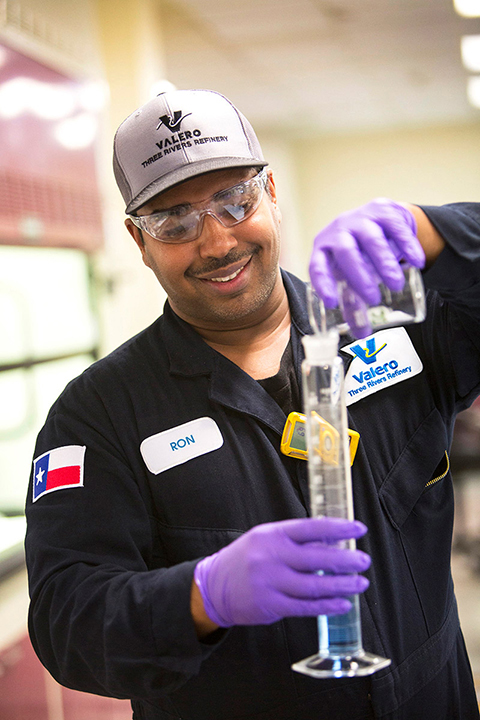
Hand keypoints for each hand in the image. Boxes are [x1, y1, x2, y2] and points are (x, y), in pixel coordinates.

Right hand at [193, 517, 369, 626]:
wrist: (213, 586)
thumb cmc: (246, 559)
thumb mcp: (266, 538)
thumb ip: (295, 539)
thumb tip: (332, 541)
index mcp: (273, 534)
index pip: (311, 527)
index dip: (338, 528)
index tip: (358, 529)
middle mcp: (271, 556)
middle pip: (316, 558)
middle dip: (345, 560)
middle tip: (363, 560)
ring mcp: (270, 582)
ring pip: (313, 585)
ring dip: (341, 585)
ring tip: (360, 583)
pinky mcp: (270, 605)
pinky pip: (304, 607)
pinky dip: (326, 606)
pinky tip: (343, 604)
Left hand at [309, 198, 424, 308]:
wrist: (380, 221)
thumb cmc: (361, 255)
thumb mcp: (352, 275)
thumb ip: (354, 303)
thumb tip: (361, 335)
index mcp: (324, 249)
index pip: (317, 267)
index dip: (323, 285)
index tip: (333, 304)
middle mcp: (339, 230)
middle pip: (346, 252)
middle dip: (359, 277)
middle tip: (373, 299)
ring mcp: (361, 217)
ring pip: (372, 240)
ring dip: (384, 263)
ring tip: (395, 285)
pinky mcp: (384, 210)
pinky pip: (396, 227)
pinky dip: (408, 246)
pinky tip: (416, 262)